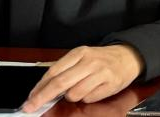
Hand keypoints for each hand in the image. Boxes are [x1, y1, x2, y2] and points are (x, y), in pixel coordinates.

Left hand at [24, 44, 143, 111]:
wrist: (128, 57)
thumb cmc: (100, 59)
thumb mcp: (81, 57)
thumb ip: (63, 70)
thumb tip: (41, 89)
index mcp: (80, 53)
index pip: (54, 72)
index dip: (39, 87)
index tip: (30, 98)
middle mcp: (90, 62)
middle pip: (60, 83)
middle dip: (42, 98)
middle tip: (31, 106)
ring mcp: (101, 73)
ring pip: (74, 94)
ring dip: (72, 96)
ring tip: (81, 88)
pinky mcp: (111, 84)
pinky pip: (89, 98)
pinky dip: (87, 97)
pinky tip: (93, 89)